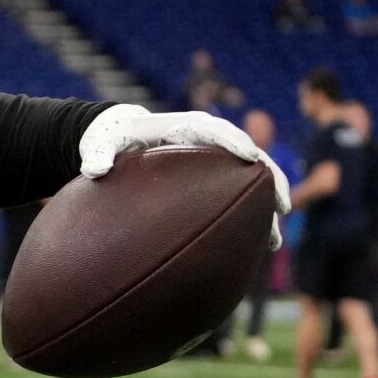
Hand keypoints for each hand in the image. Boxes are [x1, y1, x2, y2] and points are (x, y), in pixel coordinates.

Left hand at [79, 105, 292, 248]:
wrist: (118, 137)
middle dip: (269, 182)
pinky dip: (246, 221)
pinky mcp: (211, 181)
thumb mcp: (100, 143)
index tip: (251, 158)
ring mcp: (213, 162)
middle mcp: (207, 142)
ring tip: (275, 240)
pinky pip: (234, 199)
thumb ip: (97, 153)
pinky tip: (252, 250)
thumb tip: (93, 169)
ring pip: (249, 185)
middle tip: (283, 207)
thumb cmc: (111, 139)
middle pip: (249, 159)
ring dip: (265, 210)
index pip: (217, 131)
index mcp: (186, 127)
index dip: (235, 143)